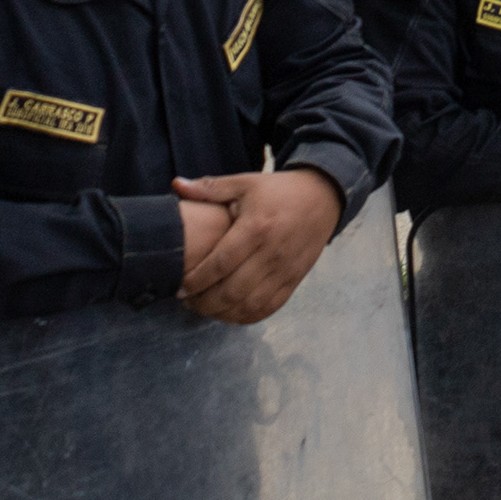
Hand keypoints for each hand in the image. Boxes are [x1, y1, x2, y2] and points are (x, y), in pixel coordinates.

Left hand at [172, 166, 341, 323]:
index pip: (220, 264)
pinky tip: (231, 312)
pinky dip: (247, 316)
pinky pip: (269, 308)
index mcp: (256, 227)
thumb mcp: (246, 183)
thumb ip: (210, 188)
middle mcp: (272, 252)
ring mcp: (285, 269)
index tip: (179, 288)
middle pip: (232, 290)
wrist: (324, 196)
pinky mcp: (295, 279)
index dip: (196, 281)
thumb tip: (176, 185)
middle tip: (188, 302)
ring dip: (223, 313)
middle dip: (204, 302)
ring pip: (250, 304)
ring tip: (205, 308)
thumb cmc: (279, 190)